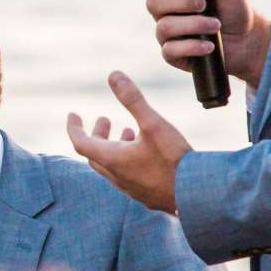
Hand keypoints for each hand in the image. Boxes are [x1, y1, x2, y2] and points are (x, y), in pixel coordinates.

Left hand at [67, 73, 189, 213]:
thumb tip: (113, 75)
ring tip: (126, 131)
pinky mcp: (146, 195)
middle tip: (104, 120)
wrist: (197, 194)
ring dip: (113, 146)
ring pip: (112, 166)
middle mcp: (117, 177)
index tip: (73, 115)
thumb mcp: (152, 123)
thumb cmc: (174, 159)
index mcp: (113, 160)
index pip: (80, 143)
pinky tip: (145, 152)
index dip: (74, 127)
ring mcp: (131, 189)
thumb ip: (132, 100)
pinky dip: (127, 159)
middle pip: (95, 155)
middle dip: (96, 135)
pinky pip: (127, 175)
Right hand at [148, 0, 269, 88]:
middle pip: (153, 2)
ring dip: (194, 24)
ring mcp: (167, 34)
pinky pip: (170, 50)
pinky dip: (193, 47)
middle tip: (205, 5)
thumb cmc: (235, 10)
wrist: (247, 39)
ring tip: (216, 25)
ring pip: (164, 26)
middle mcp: (165, 11)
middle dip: (182, 2)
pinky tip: (210, 46)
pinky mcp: (172, 55)